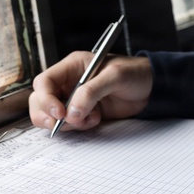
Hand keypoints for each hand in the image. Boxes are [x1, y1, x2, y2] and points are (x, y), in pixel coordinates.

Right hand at [29, 53, 152, 132]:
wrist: (152, 88)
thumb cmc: (135, 73)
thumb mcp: (115, 76)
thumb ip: (92, 92)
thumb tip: (72, 112)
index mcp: (73, 66)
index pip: (45, 82)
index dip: (46, 98)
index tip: (59, 113)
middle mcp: (69, 82)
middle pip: (41, 100)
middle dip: (47, 115)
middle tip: (63, 124)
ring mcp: (75, 99)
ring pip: (52, 116)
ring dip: (67, 123)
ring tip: (90, 118)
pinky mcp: (83, 113)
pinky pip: (69, 124)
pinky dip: (78, 127)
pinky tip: (96, 120)